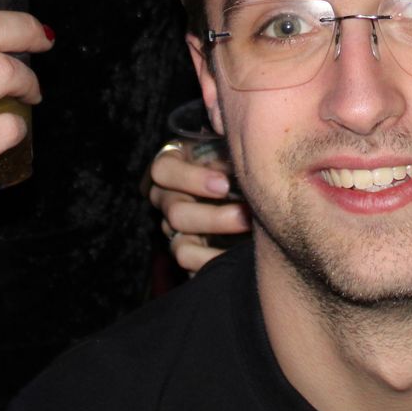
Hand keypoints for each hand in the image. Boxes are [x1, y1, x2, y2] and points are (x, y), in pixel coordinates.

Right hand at [147, 141, 249, 273]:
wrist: (242, 185)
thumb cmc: (233, 159)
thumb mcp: (228, 147)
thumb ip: (228, 148)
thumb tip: (246, 155)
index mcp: (170, 165)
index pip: (162, 171)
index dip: (192, 179)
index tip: (225, 185)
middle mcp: (165, 197)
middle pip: (175, 212)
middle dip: (215, 216)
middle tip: (247, 213)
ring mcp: (172, 228)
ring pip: (181, 244)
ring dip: (218, 240)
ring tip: (248, 232)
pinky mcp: (185, 251)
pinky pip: (189, 263)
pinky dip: (213, 261)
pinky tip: (237, 254)